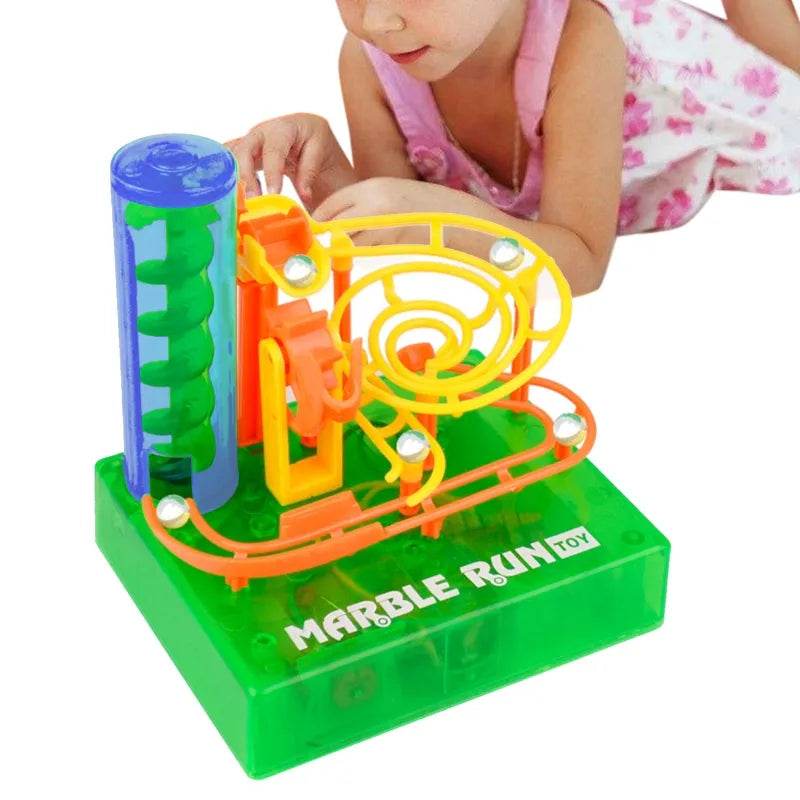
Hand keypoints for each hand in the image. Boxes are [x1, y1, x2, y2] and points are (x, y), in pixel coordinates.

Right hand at [225, 114, 356, 205]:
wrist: (304, 132)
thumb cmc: (313, 139)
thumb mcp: (319, 148)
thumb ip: (310, 170)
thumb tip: (304, 194)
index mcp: (283, 128)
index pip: (274, 151)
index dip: (271, 173)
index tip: (273, 194)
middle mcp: (261, 132)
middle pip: (245, 151)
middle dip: (245, 177)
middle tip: (251, 201)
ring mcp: (249, 141)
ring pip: (232, 156)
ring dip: (232, 178)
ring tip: (239, 202)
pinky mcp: (242, 152)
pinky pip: (227, 161)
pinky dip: (224, 175)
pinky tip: (229, 194)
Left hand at [314, 177, 486, 244]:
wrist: (447, 215)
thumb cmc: (414, 201)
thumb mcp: (382, 191)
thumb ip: (354, 203)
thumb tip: (325, 222)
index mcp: (369, 188)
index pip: (330, 206)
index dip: (318, 220)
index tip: (313, 227)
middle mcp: (371, 206)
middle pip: (334, 227)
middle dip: (329, 235)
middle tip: (328, 239)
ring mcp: (379, 228)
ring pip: (348, 242)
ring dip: (348, 244)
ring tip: (365, 234)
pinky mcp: (387, 245)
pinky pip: (365, 249)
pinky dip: (365, 249)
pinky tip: (380, 239)